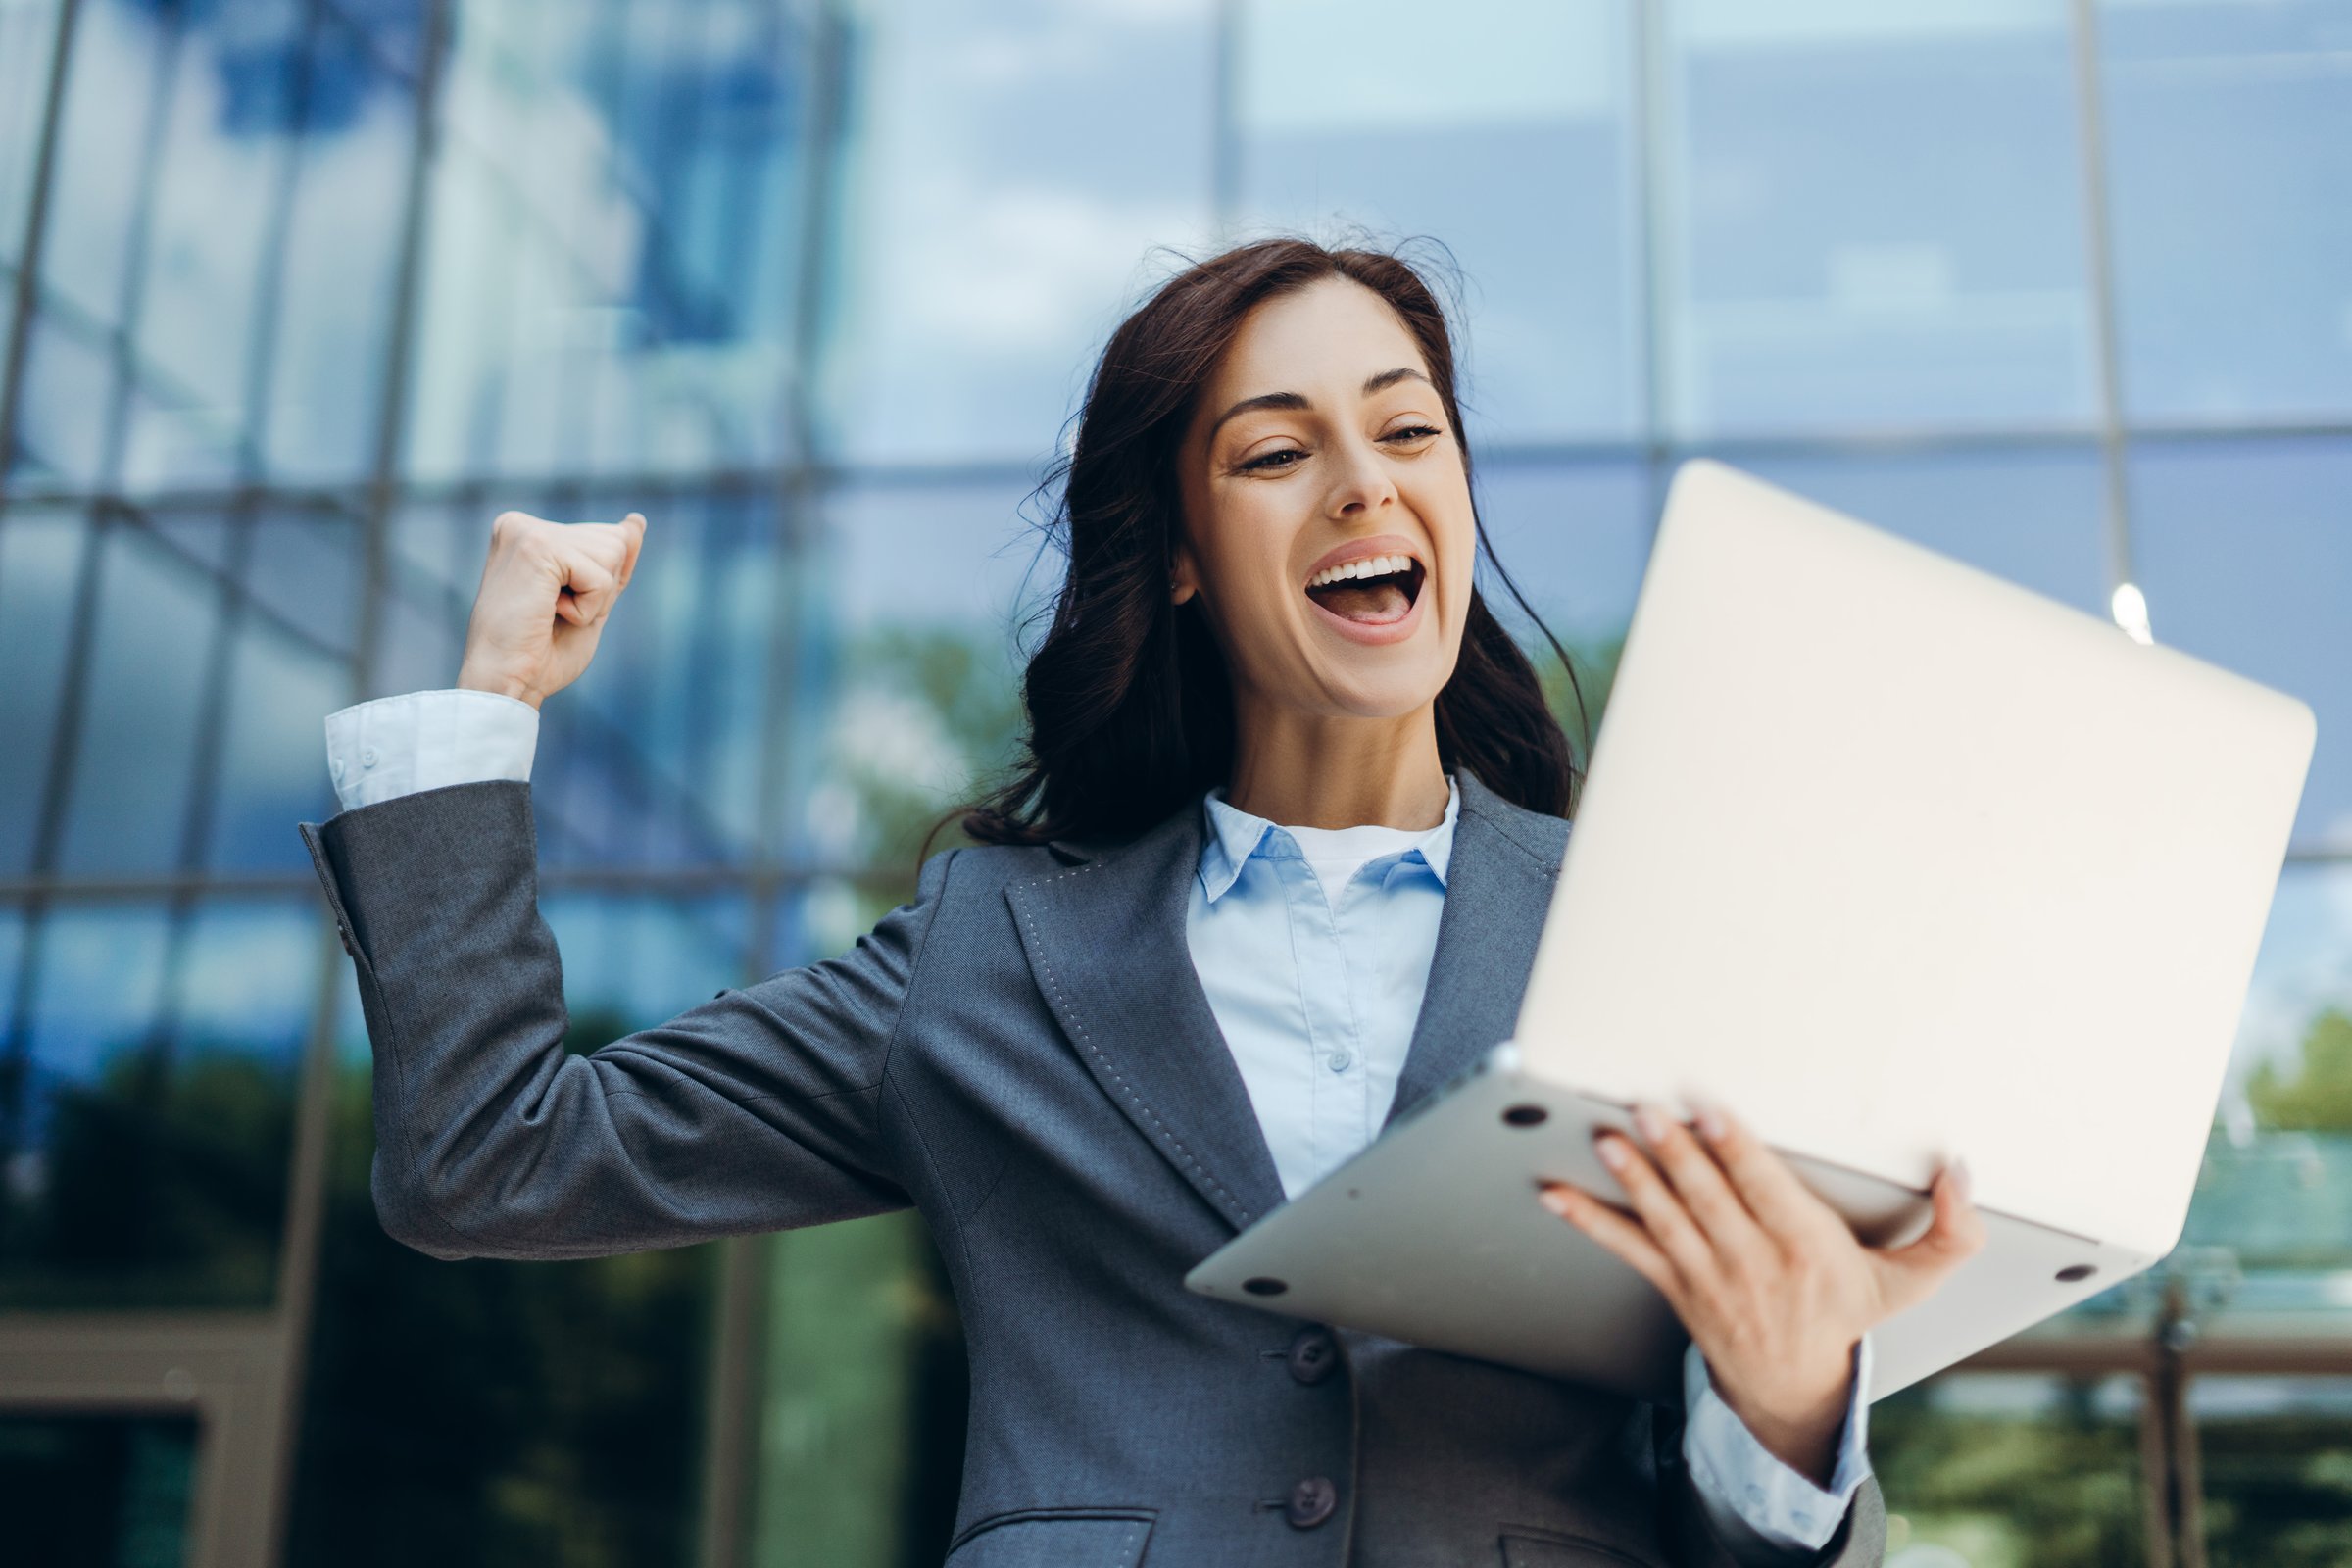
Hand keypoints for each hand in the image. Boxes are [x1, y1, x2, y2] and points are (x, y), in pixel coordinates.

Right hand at [456, 510, 646, 708]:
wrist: (507, 682)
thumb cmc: (541, 653)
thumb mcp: (591, 599)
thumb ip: (612, 561)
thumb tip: (636, 521)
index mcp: (529, 532)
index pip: (607, 539)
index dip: (600, 585)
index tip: (556, 606)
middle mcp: (521, 524)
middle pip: (614, 541)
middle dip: (600, 589)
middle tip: (554, 613)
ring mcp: (527, 532)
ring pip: (613, 553)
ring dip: (594, 599)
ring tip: (550, 613)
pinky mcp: (537, 547)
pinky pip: (600, 577)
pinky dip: (588, 608)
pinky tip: (549, 614)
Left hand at [1537, 1102, 1982, 1485]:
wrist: (1794, 1387)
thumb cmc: (1848, 1315)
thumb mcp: (1912, 1282)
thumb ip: (1951, 1232)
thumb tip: (1961, 1173)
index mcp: (1809, 1250)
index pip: (1766, 1191)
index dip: (1736, 1148)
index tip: (1709, 1109)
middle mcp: (1755, 1263)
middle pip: (1710, 1200)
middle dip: (1677, 1154)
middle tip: (1648, 1109)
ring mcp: (1709, 1276)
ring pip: (1667, 1221)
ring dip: (1635, 1179)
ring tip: (1609, 1140)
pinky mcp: (1675, 1285)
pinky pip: (1628, 1248)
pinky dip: (1589, 1220)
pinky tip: (1555, 1192)